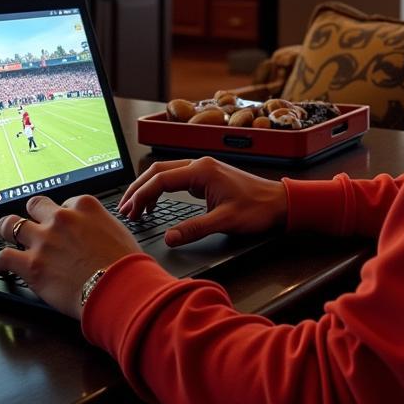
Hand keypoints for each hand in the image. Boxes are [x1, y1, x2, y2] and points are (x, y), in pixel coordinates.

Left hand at [0, 195, 140, 318]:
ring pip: (11, 225)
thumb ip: (100, 224)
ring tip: (8, 234)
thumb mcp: (119, 230)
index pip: (66, 203)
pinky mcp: (31, 265)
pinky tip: (3, 266)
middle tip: (33, 223)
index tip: (65, 226)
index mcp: (85, 206)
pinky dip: (1, 262)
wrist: (119, 287)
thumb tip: (96, 232)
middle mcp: (61, 219)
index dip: (64, 216)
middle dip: (34, 214)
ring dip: (9, 230)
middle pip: (36, 205)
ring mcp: (44, 241)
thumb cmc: (126, 263)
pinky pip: (4, 257)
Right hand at [118, 156, 287, 245]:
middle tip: (124, 210)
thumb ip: (195, 229)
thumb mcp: (225, 222)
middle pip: (159, 171)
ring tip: (135, 209)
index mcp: (202, 171)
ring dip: (148, 188)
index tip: (129, 212)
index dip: (141, 195)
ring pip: (166, 173)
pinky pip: (176, 178)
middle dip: (138, 189)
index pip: (161, 179)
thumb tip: (169, 237)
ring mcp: (204, 169)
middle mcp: (200, 165)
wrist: (280, 203)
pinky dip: (161, 189)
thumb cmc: (258, 209)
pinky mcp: (207, 177)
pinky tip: (156, 204)